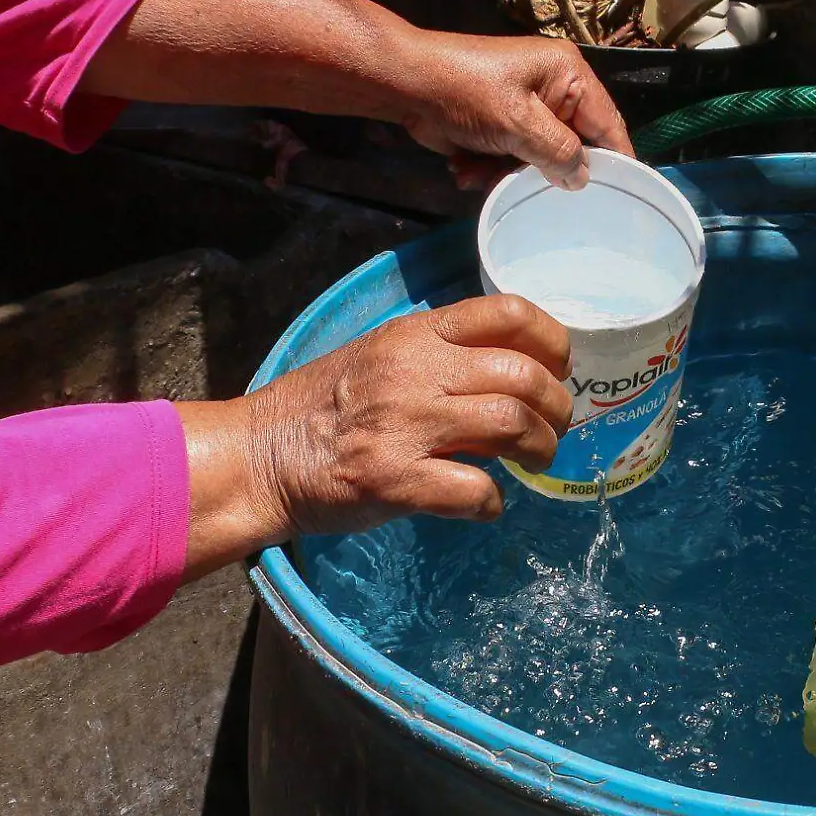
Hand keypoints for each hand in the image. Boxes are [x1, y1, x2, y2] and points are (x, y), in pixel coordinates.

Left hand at [81, 0, 631, 193]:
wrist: (400, 84)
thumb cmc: (462, 91)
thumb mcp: (518, 124)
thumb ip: (559, 153)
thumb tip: (583, 178)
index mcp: (568, 73)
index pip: (608, 125)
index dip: (615, 163)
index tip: (621, 202)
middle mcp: (554, 87)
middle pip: (572, 146)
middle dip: (543, 169)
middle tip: (525, 184)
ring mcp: (525, 106)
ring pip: (538, 159)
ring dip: (509, 173)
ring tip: (479, 170)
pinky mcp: (499, 123)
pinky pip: (511, 158)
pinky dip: (489, 169)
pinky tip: (464, 167)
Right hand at [177, 297, 572, 578]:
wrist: (258, 456)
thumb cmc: (325, 407)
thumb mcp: (381, 354)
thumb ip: (442, 353)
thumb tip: (516, 367)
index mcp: (415, 334)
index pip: (509, 312)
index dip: (552, 342)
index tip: (557, 369)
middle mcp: (415, 372)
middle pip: (526, 376)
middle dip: (557, 408)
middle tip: (551, 430)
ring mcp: (405, 425)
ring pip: (513, 425)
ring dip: (540, 449)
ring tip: (533, 462)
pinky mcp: (394, 480)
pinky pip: (474, 490)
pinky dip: (493, 501)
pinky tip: (485, 502)